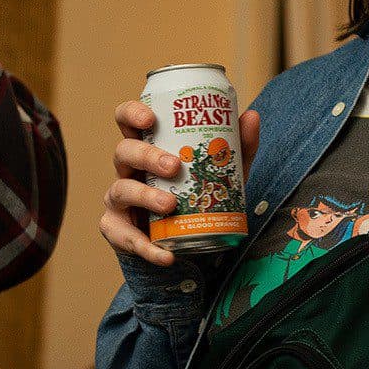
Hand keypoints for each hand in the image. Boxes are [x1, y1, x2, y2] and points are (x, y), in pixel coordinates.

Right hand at [101, 102, 259, 267]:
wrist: (185, 244)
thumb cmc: (196, 197)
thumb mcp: (219, 173)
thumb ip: (235, 147)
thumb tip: (251, 116)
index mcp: (147, 148)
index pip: (127, 121)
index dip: (132, 113)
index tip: (150, 118)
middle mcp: (128, 170)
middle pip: (124, 152)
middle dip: (147, 156)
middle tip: (174, 167)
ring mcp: (119, 200)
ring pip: (121, 190)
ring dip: (145, 196)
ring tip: (170, 204)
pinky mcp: (117, 230)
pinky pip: (126, 237)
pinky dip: (147, 248)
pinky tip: (166, 255)